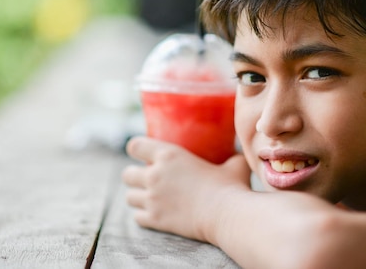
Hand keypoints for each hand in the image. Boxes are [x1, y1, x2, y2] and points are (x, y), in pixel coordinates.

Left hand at [122, 136, 250, 241]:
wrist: (227, 215)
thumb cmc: (231, 187)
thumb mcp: (233, 164)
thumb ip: (232, 155)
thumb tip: (240, 152)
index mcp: (168, 155)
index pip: (135, 146)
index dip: (136, 148)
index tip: (141, 152)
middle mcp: (155, 175)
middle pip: (126, 174)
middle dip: (133, 176)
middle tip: (146, 178)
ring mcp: (152, 199)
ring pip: (129, 197)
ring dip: (137, 196)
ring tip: (149, 197)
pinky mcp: (155, 219)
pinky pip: (137, 217)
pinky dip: (143, 216)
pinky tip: (154, 214)